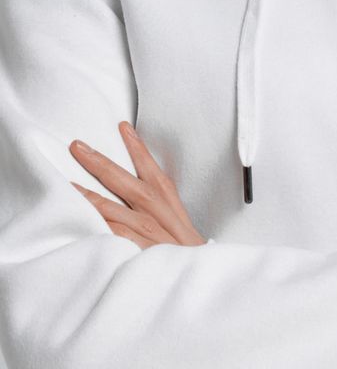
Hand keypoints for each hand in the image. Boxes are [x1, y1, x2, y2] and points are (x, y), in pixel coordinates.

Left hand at [68, 121, 207, 249]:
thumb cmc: (185, 252)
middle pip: (125, 181)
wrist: (200, 282)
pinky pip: (109, 234)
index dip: (137, 147)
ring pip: (110, 207)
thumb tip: (136, 192)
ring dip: (86, 194)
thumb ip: (159, 207)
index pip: (151, 167)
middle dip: (100, 162)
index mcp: (168, 201)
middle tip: (77, 146)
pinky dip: (94, 225)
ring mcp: (146, 231)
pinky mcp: (136, 251)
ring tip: (64, 182)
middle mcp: (157, 211)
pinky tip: (76, 218)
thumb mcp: (179, 223)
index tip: (122, 126)